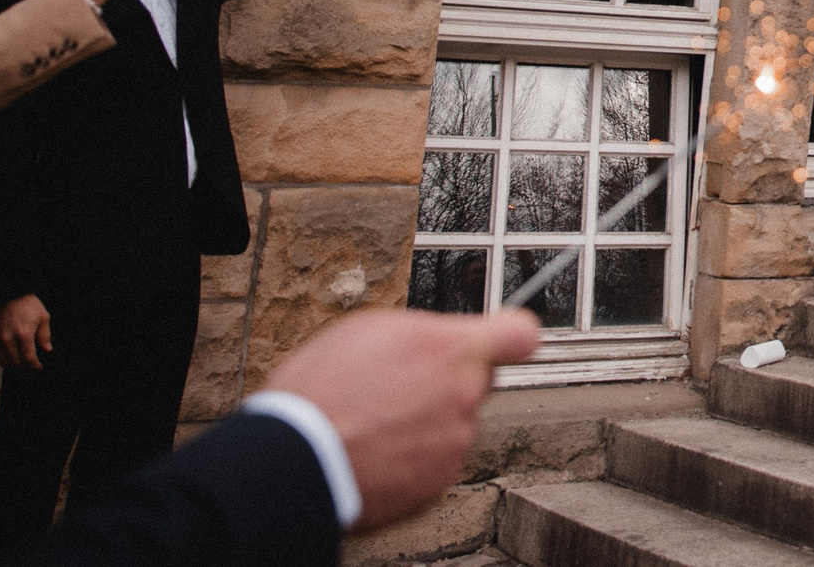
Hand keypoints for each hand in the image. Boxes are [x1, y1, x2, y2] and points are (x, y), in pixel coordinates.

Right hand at [0, 296, 51, 371]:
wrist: (9, 295)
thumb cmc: (29, 306)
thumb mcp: (43, 317)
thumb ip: (45, 336)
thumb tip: (47, 350)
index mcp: (24, 334)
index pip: (28, 358)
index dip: (35, 366)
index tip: (39, 367)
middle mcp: (8, 338)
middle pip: (15, 362)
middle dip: (25, 366)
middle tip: (31, 364)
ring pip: (3, 362)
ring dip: (12, 364)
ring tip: (21, 362)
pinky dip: (0, 360)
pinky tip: (8, 357)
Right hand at [260, 309, 540, 531]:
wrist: (293, 460)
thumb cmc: (319, 391)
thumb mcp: (367, 330)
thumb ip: (422, 333)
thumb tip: (439, 340)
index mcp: (452, 350)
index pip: (520, 335)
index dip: (509, 337)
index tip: (502, 341)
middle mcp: (464, 396)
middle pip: (477, 383)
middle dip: (450, 383)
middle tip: (402, 388)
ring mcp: (454, 443)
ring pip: (453, 425)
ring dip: (427, 424)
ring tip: (375, 424)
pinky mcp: (438, 484)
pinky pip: (435, 463)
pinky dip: (412, 460)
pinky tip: (376, 453)